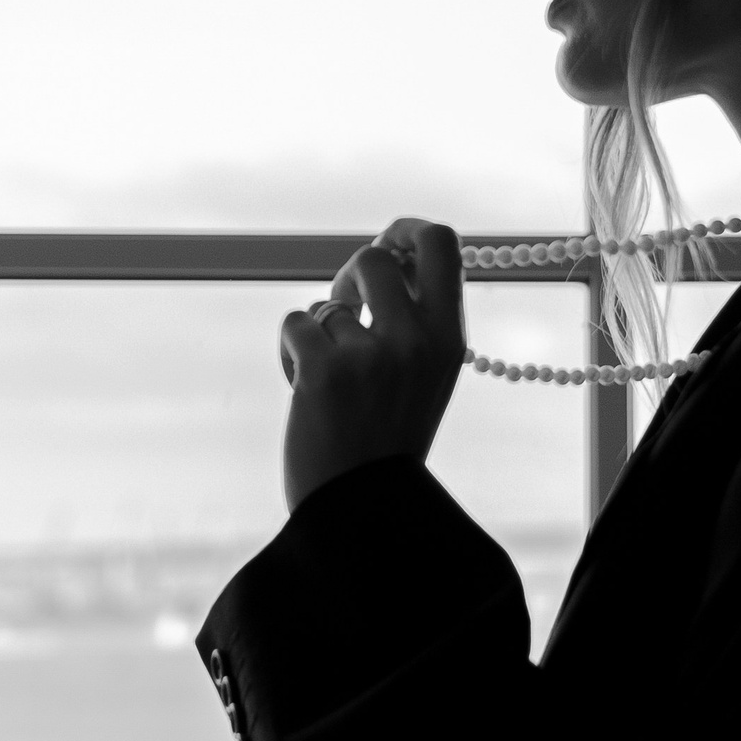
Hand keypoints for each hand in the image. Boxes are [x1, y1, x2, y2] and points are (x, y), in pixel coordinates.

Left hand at [279, 219, 465, 512]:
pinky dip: (290, 353)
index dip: (406, 230)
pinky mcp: (325, 370)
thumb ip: (415, 319)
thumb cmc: (387, 439)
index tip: (389, 245)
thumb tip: (384, 256)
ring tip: (328, 380)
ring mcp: (371, 355)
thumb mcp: (424, 375)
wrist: (363, 511)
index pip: (443, 243)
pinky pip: (295, 325)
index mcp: (449, 339)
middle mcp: (417, 339)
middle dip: (349, 276)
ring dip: (318, 336)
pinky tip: (304, 389)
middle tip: (347, 309)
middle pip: (374, 256)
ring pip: (325, 305)